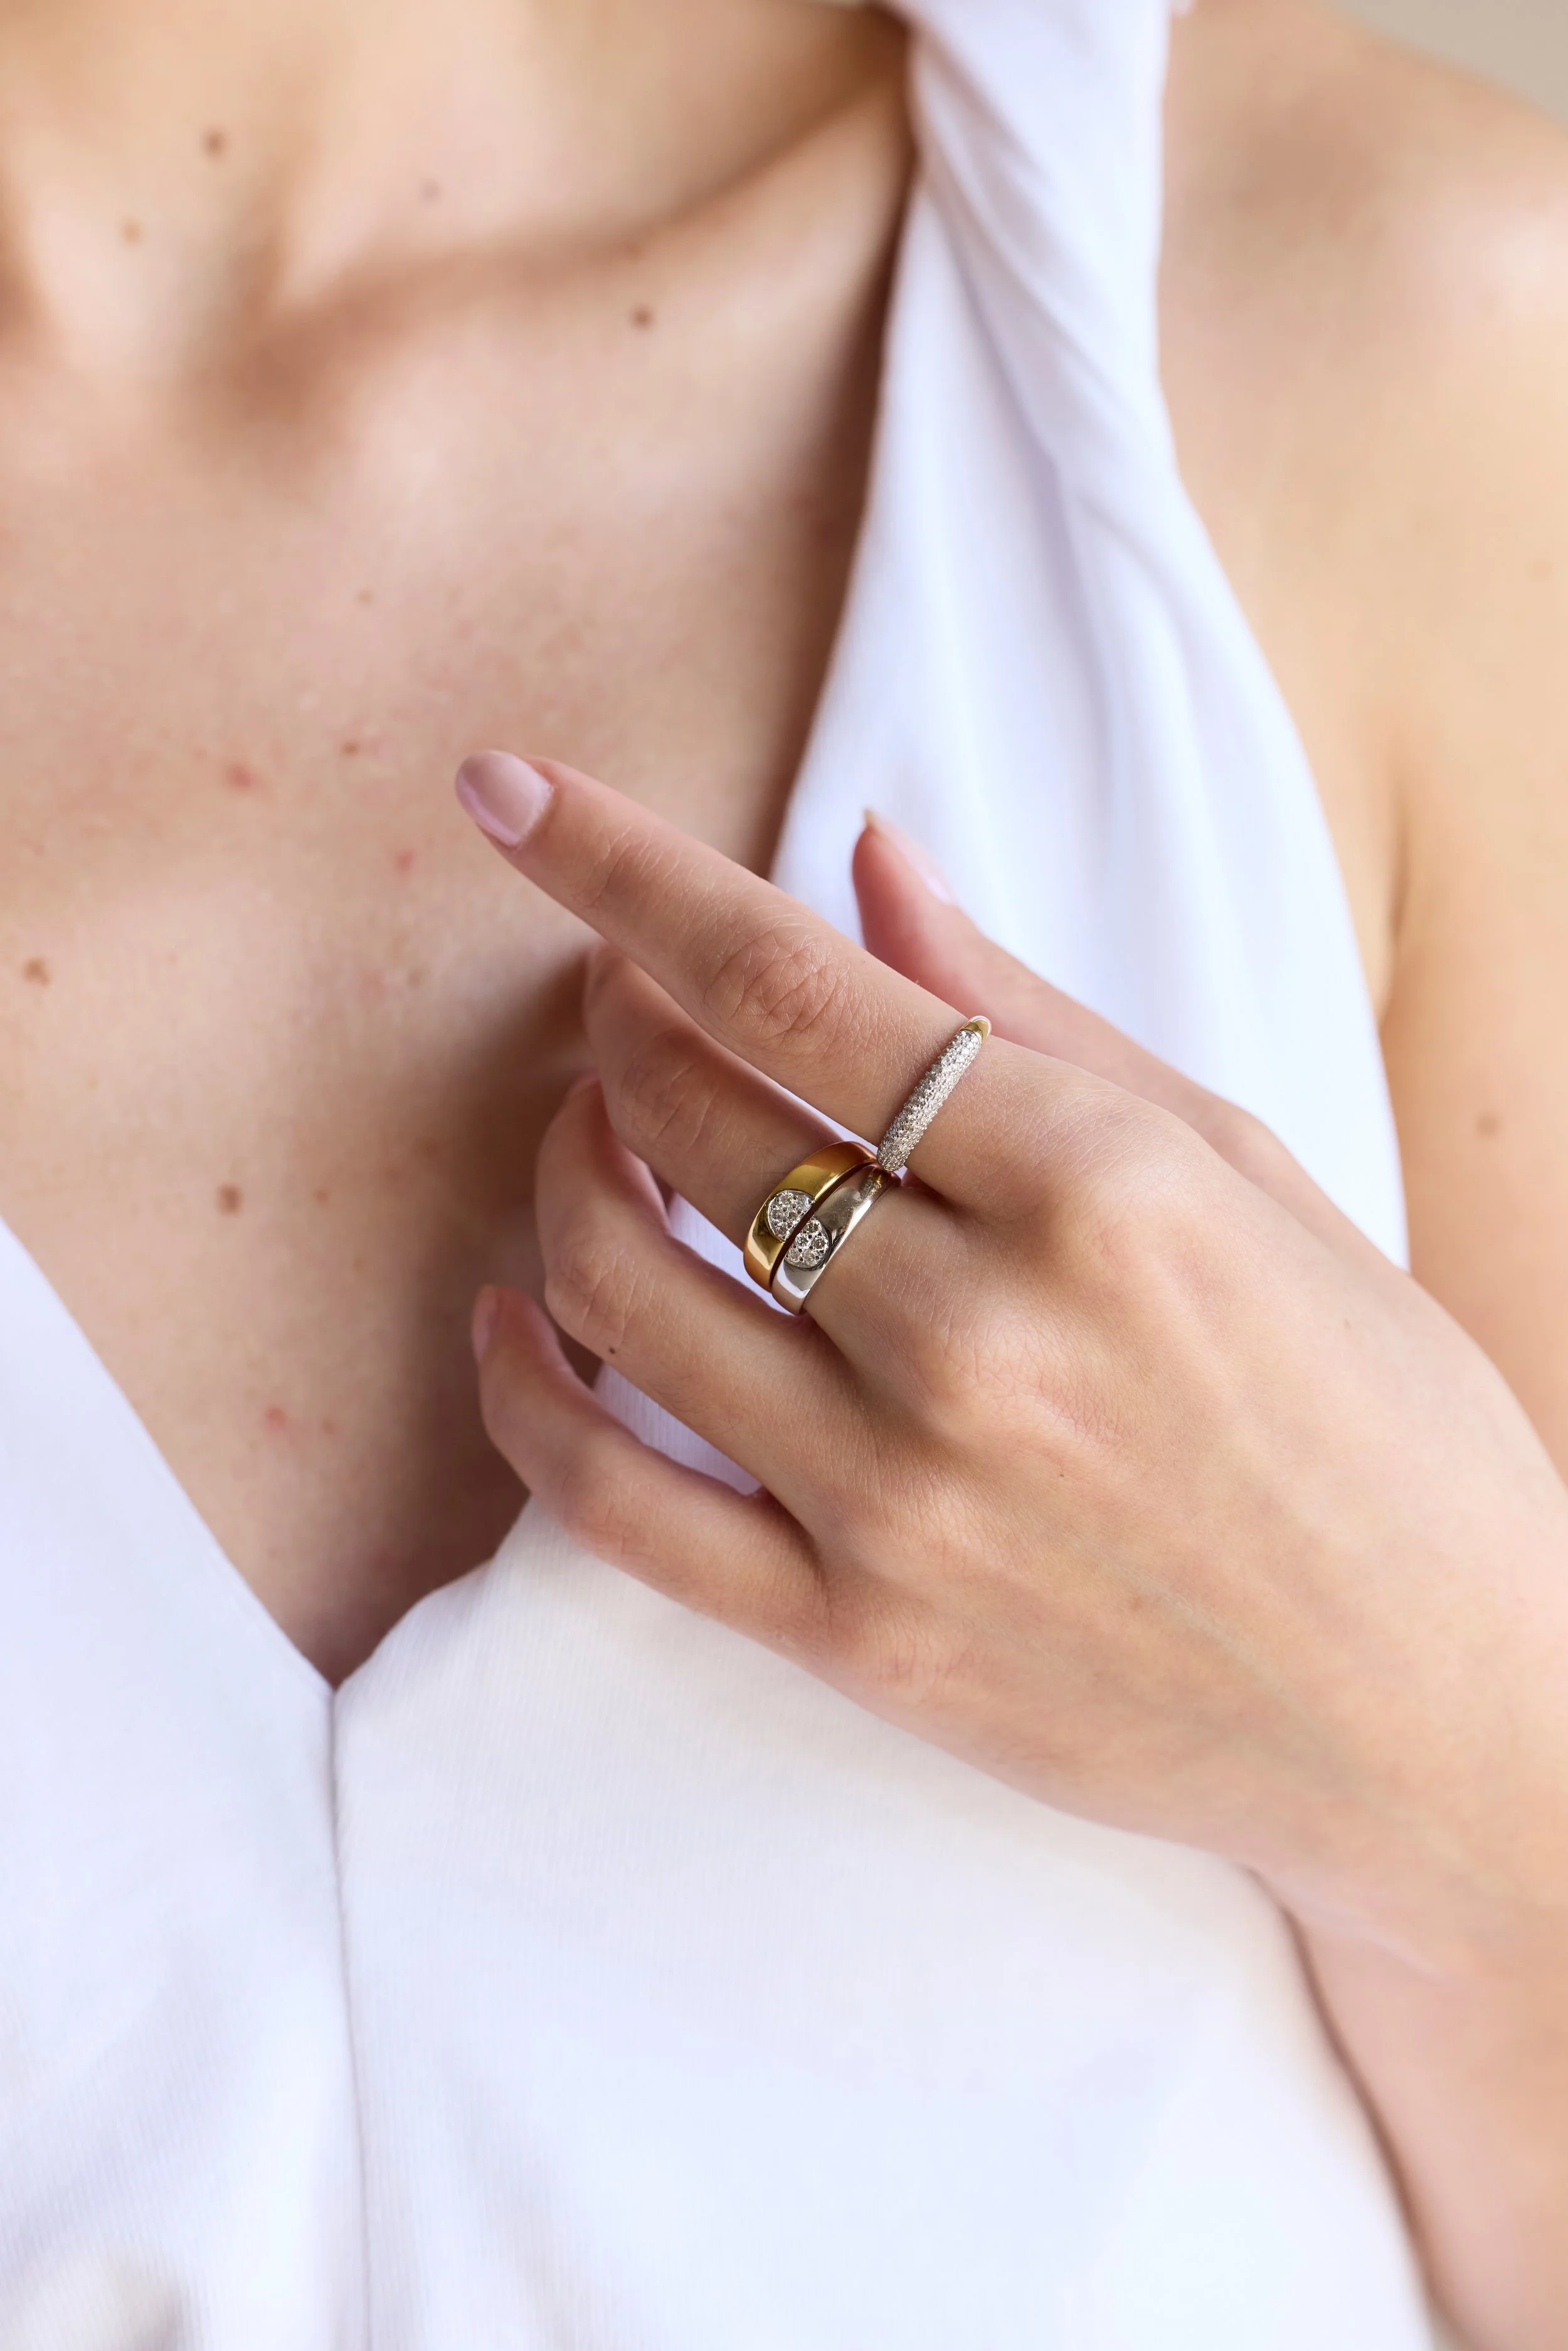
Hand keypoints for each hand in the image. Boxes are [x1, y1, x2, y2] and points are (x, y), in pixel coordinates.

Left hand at [457, 749, 1567, 1973]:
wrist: (1445, 1721)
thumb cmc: (1385, 1426)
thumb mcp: (1247, 1172)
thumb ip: (1031, 1014)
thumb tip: (865, 857)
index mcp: (1097, 1185)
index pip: (785, 983)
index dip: (618, 866)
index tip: (507, 790)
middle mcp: (978, 1335)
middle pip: (685, 1114)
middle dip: (615, 1012)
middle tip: (626, 988)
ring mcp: (902, 1498)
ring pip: (615, 1283)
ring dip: (566, 1164)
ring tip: (601, 1128)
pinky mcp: (856, 1637)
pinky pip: (608, 1503)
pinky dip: (521, 1394)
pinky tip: (514, 1321)